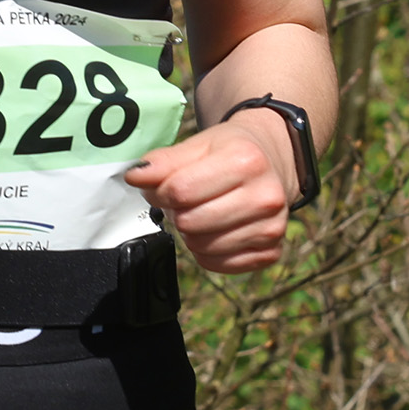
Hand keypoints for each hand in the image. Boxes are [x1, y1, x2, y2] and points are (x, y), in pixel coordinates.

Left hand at [127, 116, 296, 273]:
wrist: (273, 163)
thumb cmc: (231, 152)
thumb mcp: (199, 145)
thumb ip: (164, 161)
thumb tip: (135, 176)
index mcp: (247, 161)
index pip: (180, 190)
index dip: (161, 191)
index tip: (165, 186)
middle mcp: (266, 196)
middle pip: (190, 222)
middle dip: (178, 212)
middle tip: (186, 200)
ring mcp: (272, 228)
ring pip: (201, 247)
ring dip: (191, 232)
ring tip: (203, 212)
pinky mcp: (270, 252)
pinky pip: (218, 264)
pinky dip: (207, 252)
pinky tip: (215, 230)